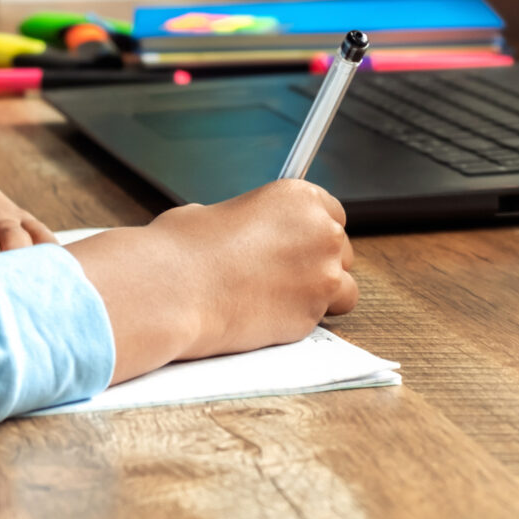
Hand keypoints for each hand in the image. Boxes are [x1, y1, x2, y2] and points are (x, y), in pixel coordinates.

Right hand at [66, 179, 356, 383]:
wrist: (175, 289)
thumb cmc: (184, 247)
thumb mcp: (217, 213)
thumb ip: (251, 222)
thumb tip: (247, 234)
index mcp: (299, 198)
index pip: (332, 212)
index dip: (314, 231)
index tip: (301, 243)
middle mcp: (320, 233)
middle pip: (341, 250)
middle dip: (318, 262)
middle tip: (284, 274)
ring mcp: (322, 277)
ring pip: (344, 290)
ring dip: (321, 295)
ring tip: (282, 300)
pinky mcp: (312, 317)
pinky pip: (319, 320)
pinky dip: (300, 321)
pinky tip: (267, 317)